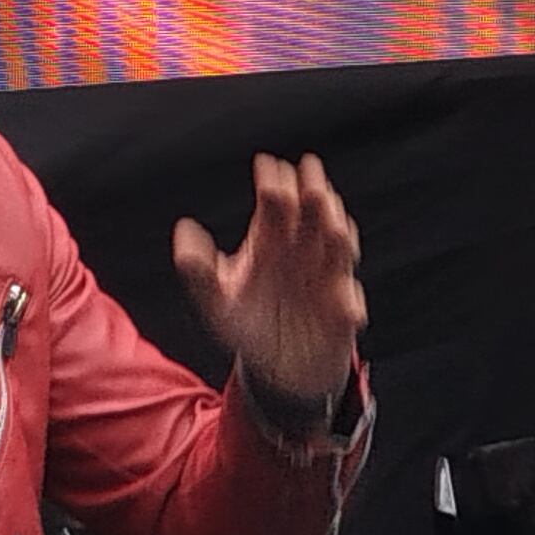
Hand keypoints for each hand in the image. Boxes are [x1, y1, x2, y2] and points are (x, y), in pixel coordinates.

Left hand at [170, 153, 364, 424]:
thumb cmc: (245, 324)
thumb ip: (199, 270)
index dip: (272, 185)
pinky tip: (347, 306)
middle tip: (311, 180)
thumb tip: (184, 230)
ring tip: (333, 225)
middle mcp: (302, 250)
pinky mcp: (342, 311)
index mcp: (270, 240)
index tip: (267, 167)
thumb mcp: (216, 301)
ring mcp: (326, 277)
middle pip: (312, 214)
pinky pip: (349, 304)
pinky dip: (349, 302)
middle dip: (313, 195)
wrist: (275, 368)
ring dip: (339, 237)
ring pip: (338, 249)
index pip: (274, 204)